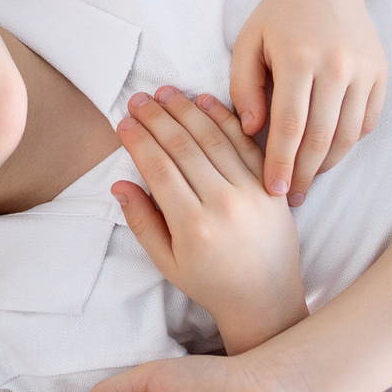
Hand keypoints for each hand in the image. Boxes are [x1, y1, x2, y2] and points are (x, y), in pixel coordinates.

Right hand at [114, 90, 303, 351]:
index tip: (123, 122)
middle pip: (183, 147)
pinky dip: (224, 119)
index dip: (138, 140)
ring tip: (166, 92)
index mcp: (193, 226)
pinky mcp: (270, 186)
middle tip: (138, 98)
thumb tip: (120, 184)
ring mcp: (251, 193)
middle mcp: (223, 204)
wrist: (267, 299)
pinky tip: (205, 101)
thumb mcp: (167, 263)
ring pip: (213, 138)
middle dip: (157, 118)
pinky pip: (245, 144)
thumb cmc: (211, 284)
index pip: (159, 168)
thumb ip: (142, 222)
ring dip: (187, 110)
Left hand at [231, 0, 385, 203]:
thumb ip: (244, 88)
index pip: (289, 126)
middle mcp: (337, 66)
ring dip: (327, 165)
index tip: (271, 190)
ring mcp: (365, 71)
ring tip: (306, 180)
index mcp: (298, 58)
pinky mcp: (381, 74)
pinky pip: (367, 122)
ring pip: (348, 136)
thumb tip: (252, 132)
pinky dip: (348, 143)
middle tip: (290, 197)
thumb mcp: (248, 44)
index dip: (280, 163)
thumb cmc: (277, 15)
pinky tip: (328, 153)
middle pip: (322, 138)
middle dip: (304, 174)